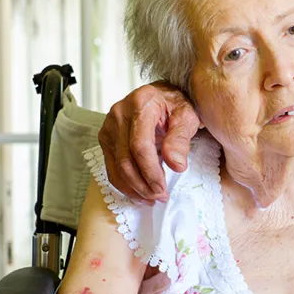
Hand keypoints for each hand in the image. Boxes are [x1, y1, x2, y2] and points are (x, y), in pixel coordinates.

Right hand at [97, 81, 200, 203]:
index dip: (150, 171)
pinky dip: (124, 183)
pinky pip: (111, 166)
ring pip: (116, 166)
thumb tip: (176, 165)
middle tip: (160, 196)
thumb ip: (181, 139)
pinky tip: (139, 192)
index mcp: (140, 104)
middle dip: (143, 184)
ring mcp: (109, 126)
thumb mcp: (187, 116)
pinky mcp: (106, 137)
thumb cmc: (176, 104)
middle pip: (125, 159)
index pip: (140, 145)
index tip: (162, 188)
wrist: (163, 95)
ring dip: (133, 187)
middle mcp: (119, 113)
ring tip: (152, 198)